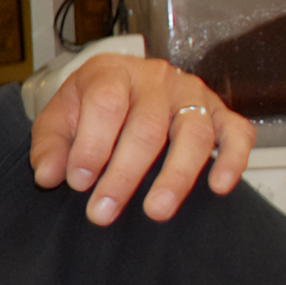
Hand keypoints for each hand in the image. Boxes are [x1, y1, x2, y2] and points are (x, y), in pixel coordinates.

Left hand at [31, 55, 254, 224]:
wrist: (120, 90)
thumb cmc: (89, 108)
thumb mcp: (58, 119)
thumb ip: (49, 145)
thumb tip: (47, 176)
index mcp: (112, 72)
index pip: (106, 103)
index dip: (91, 145)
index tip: (78, 182)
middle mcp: (156, 78)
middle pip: (146, 127)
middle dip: (123, 174)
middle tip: (104, 212)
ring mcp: (193, 94)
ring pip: (193, 133)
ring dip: (175, 176)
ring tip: (156, 212)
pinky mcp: (221, 112)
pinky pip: (237, 132)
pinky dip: (233, 159)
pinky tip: (218, 186)